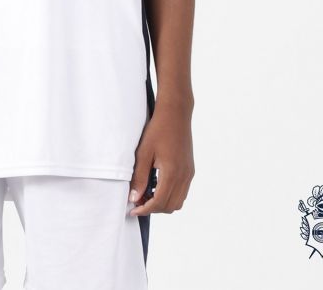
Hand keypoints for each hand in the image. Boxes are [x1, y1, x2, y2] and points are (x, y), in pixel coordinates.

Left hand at [128, 101, 193, 216]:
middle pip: (170, 206)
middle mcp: (184, 176)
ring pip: (178, 201)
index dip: (145, 209)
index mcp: (172, 173)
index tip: (133, 209)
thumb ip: (139, 177)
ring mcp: (189, 173)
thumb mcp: (144, 152)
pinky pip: (182, 191)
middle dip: (153, 208)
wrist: (176, 113)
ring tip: (146, 194)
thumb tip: (134, 197)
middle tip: (137, 201)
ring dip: (162, 203)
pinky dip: (170, 195)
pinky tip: (157, 185)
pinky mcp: (190, 169)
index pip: (159, 202)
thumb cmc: (158, 129)